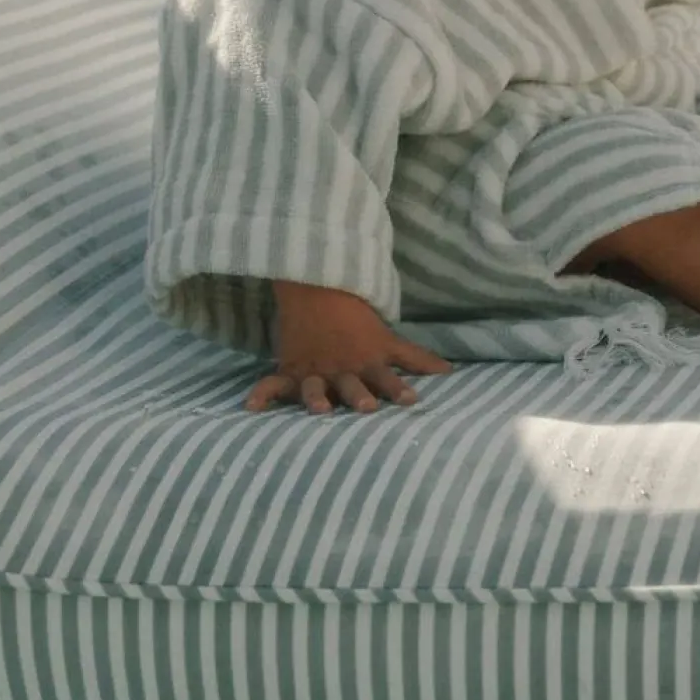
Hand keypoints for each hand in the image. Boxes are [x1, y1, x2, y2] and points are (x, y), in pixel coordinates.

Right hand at [246, 282, 452, 413]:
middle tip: (365, 406)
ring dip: (315, 399)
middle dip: (357, 395)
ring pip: (313, 388)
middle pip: (350, 385)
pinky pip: (272, 384)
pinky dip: (261, 395)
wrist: (319, 289)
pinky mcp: (290, 369)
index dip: (398, 389)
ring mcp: (314, 371)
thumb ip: (416, 359)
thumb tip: (448, 373)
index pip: (387, 379)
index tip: (411, 400)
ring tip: (318, 410)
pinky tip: (251, 407)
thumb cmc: (358, 319)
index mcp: (366, 364)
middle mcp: (341, 371)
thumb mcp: (388, 339)